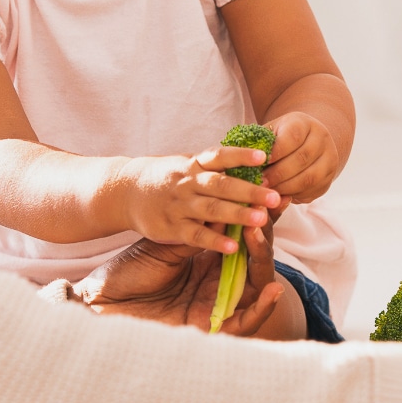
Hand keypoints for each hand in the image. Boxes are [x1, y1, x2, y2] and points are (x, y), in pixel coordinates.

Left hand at [72, 224, 283, 335]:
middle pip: (254, 259)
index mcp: (208, 262)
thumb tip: (224, 205)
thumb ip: (195, 234)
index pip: (241, 239)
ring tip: (263, 235)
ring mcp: (217, 306)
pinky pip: (246, 322)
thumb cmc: (130, 274)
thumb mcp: (166, 248)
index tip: (265, 193)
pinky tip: (274, 290)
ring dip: (264, 260)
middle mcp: (217, 283)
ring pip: (257, 286)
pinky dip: (262, 308)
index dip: (255, 218)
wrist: (104, 305)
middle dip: (264, 233)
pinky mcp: (212, 329)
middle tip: (269, 206)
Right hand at [121, 146, 279, 253]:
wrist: (126, 191)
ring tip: (261, 220)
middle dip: (249, 191)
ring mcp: (178, 205)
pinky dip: (214, 240)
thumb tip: (257, 166)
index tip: (264, 157)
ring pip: (211, 209)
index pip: (220, 156)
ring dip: (237, 214)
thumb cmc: (168, 177)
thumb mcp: (188, 165)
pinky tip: (233, 247)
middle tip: (275, 196)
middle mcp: (187, 182)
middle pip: (221, 185)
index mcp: (194, 164)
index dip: (241, 155)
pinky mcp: (171, 227)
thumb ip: (217, 168)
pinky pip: (195, 234)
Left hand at [262, 112, 340, 202]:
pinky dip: (294, 196)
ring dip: (285, 188)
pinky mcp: (329, 179)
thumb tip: (242, 158)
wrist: (307, 142)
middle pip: (301, 159)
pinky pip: (311, 191)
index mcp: (304, 123)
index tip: (259, 163)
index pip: (293, 137)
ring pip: (308, 178)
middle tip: (260, 183)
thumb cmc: (281, 138)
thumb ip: (260, 143)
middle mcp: (322, 139)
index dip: (276, 152)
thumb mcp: (271, 132)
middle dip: (278, 174)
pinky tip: (279, 196)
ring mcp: (329, 160)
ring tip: (268, 192)